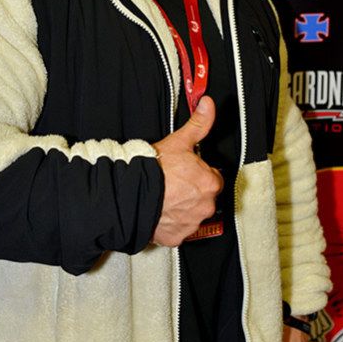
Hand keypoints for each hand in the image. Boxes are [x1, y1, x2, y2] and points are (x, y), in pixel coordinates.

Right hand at [151, 96, 223, 246]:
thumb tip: (208, 105)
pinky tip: (160, 211)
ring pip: (192, 214)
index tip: (186, 171)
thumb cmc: (154, 169)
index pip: (213, 178)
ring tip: (165, 197)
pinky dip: (171, 223)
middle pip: (204, 198)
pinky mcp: (176, 237)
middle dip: (192, 191)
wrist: (129, 194)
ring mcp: (191, 223)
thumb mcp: (179, 141)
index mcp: (210, 183)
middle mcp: (205, 206)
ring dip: (182, 207)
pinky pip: (178, 230)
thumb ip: (199, 124)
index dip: (199, 172)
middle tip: (174, 183)